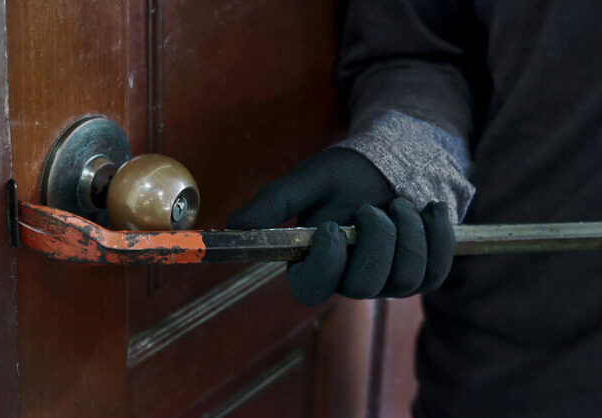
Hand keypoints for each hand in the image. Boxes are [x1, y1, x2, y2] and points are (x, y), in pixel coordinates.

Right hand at [227, 148, 454, 305]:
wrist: (392, 163)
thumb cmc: (346, 174)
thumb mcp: (309, 180)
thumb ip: (274, 203)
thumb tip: (233, 225)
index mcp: (316, 262)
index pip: (311, 288)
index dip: (323, 265)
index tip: (332, 228)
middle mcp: (350, 279)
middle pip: (364, 286)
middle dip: (375, 242)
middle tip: (372, 208)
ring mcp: (388, 282)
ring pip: (405, 279)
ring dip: (408, 234)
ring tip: (401, 202)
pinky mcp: (423, 275)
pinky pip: (436, 271)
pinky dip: (437, 235)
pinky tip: (429, 208)